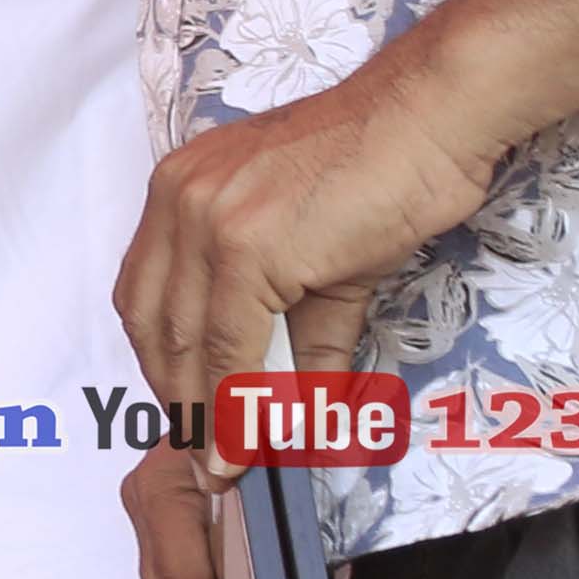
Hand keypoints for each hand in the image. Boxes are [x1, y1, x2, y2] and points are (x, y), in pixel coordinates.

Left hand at [112, 57, 501, 416]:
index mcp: (179, 192)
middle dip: (176, 395)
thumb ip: (299, 336)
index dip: (162, 363)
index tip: (184, 412)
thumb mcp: (320, 258)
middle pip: (152, 322)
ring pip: (187, 340)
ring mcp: (206, 221)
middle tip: (205, 449)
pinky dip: (242, 398)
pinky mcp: (246, 246)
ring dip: (205, 411)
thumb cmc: (385, 172)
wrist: (431, 121)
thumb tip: (296, 411)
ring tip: (227, 458)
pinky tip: (257, 434)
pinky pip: (233, 343)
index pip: (147, 294)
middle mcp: (178, 200)